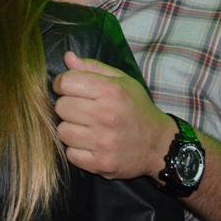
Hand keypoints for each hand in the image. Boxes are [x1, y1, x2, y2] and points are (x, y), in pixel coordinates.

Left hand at [52, 51, 174, 179]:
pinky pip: (70, 154)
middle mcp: (106, 116)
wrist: (159, 145)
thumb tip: (67, 57)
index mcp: (111, 91)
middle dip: (68, 106)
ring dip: (71, 129)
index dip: (63, 83)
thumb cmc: (137, 108)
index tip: (69, 88)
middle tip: (82, 109)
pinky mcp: (100, 163)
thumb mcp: (122, 81)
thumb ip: (93, 68)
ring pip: (63, 132)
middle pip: (61, 107)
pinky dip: (77, 149)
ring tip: (86, 127)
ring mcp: (103, 142)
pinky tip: (89, 144)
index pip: (67, 82)